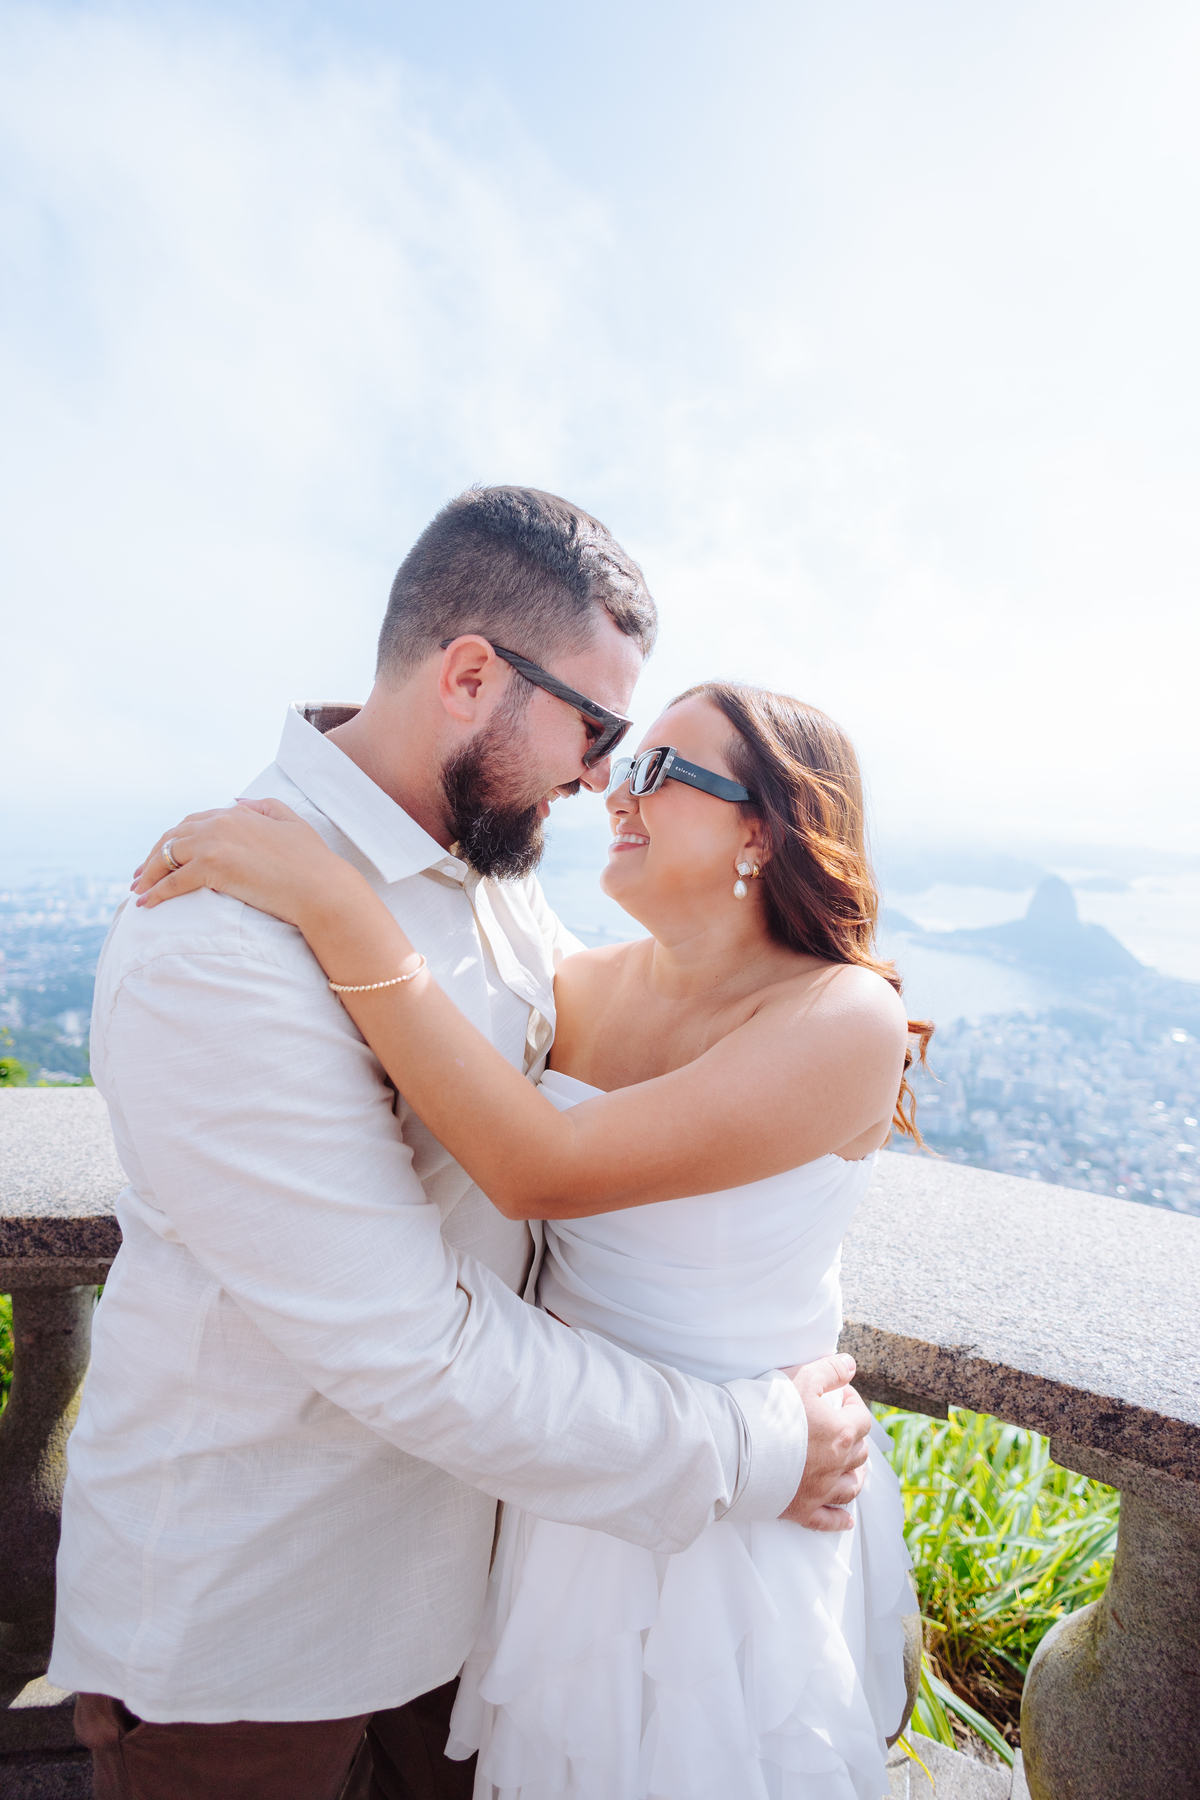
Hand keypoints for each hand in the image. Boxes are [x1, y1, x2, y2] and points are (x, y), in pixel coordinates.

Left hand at [131, 799, 356, 928]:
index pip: (194, 822)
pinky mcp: (213, 868)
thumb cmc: (313, 861)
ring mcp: (215, 844)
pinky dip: (156, 892)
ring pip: (167, 857)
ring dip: (149, 874)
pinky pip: (173, 881)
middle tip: (141, 875)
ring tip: (139, 891)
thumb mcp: (291, 821)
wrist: (322, 887)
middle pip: (173, 837)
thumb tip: (236, 799)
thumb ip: (263, 806)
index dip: (175, 839)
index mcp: (238, 813)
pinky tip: (147, 904)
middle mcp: (221, 823)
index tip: (164, 855)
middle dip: (154, 856)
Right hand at [778, 1353, 871, 1531]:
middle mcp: (836, 1465)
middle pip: (859, 1453)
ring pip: (851, 1487)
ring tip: (851, 1469)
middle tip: (840, 1427)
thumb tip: (850, 1366)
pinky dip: (840, 1520)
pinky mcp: (801, 1510)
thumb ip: (829, 1371)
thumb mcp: (801, 1378)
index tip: (840, 1396)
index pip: (861, 1419)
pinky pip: (828, 1520)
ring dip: (854, 1476)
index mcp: (840, 1433)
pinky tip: (845, 1519)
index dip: (854, 1404)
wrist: (736, 1449)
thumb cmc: (767, 1410)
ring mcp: (820, 1491)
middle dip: (854, 1438)